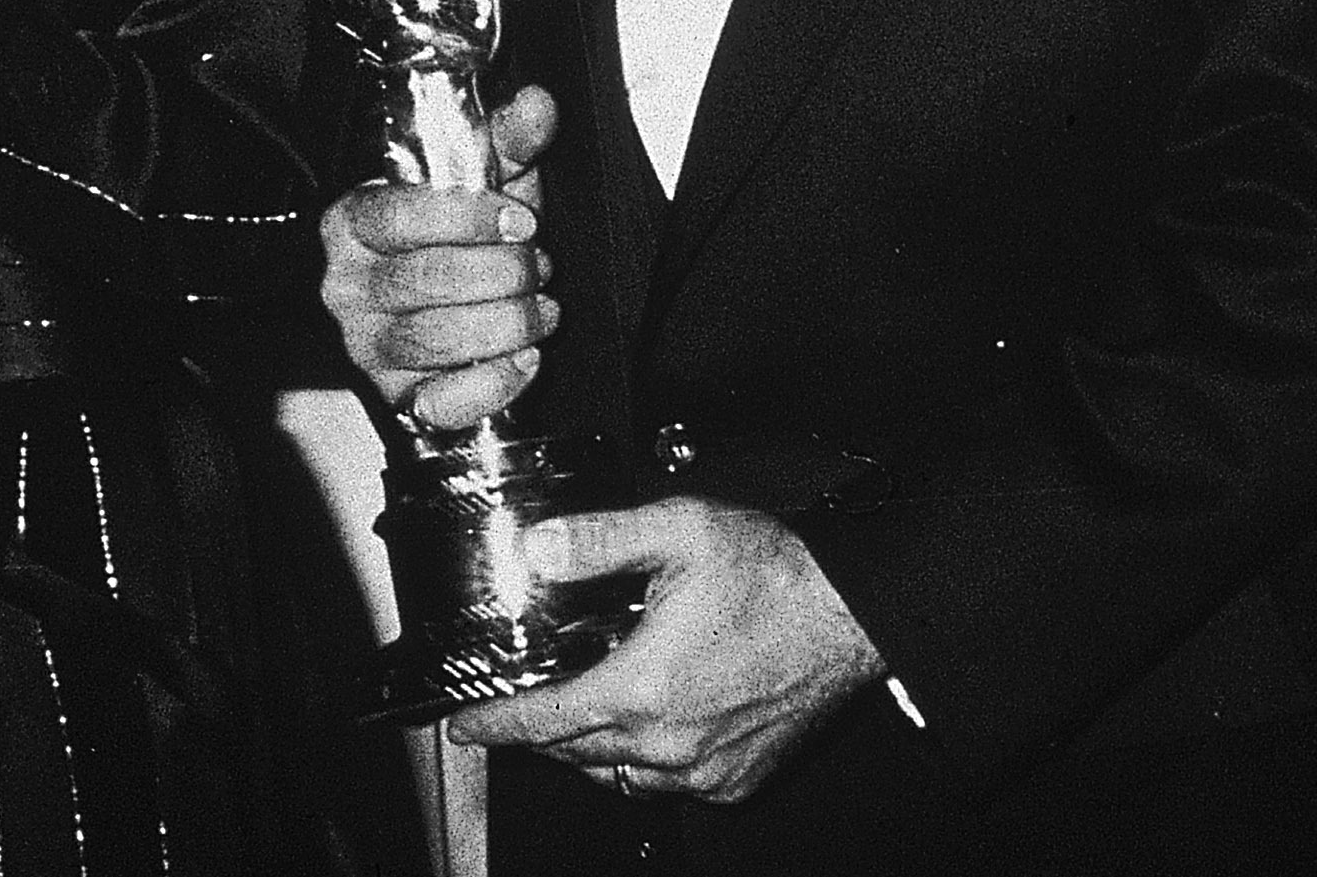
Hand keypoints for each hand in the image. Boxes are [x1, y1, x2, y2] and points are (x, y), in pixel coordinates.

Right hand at [319, 83, 559, 430]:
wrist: (451, 300)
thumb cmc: (459, 234)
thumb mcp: (485, 178)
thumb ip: (509, 139)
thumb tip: (538, 105)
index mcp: (355, 220)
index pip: (399, 215)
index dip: (470, 219)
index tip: (522, 221)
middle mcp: (349, 284)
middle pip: (423, 280)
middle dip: (501, 274)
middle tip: (539, 267)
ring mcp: (366, 344)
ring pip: (434, 340)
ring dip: (507, 324)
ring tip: (541, 309)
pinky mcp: (395, 395)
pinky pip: (440, 401)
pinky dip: (493, 383)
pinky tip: (524, 358)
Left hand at [449, 497, 882, 802]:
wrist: (851, 616)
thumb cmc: (778, 576)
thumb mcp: (679, 530)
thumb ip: (600, 538)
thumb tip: (539, 549)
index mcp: (642, 687)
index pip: (542, 721)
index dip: (493, 725)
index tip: (465, 727)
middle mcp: (667, 743)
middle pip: (576, 752)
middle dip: (543, 731)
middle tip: (528, 705)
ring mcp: (703, 770)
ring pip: (620, 776)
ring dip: (593, 749)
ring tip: (585, 713)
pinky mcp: (734, 780)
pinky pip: (668, 786)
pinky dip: (648, 763)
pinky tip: (652, 726)